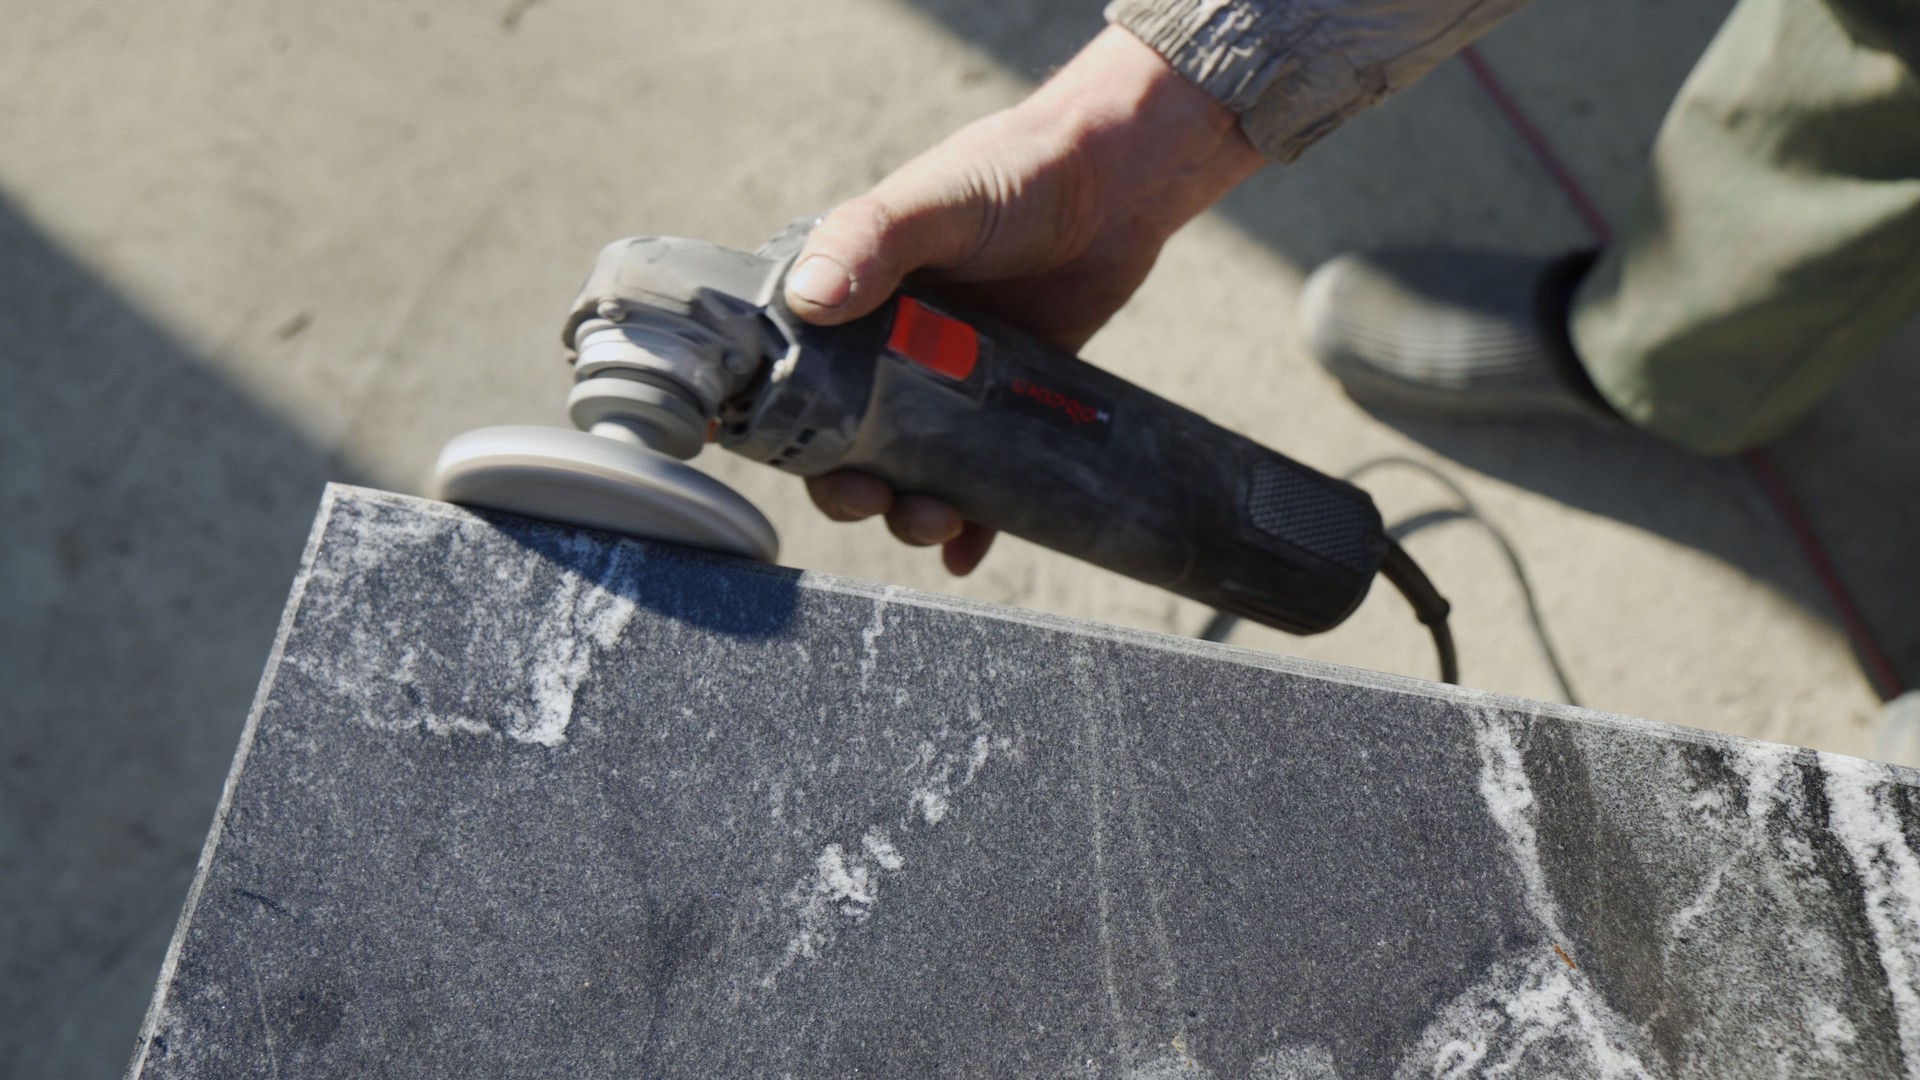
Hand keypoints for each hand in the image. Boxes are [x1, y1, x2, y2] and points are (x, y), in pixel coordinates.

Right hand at [786, 25, 1262, 574]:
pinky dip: (975, 523)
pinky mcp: (1009, 401)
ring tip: (936, 523)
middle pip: (849, 442)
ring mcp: (950, 379)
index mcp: (852, 299)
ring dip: (912, 512)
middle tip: (877, 501)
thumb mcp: (934, 202)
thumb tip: (808, 301)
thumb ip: (870, 241)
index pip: (798, 378)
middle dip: (855, 488)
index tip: (809, 465)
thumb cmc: (1015, 172)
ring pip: (914, 469)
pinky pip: (983, 476)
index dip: (794, 433)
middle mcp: (890, 346)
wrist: (1117, 182)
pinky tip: (970, 554)